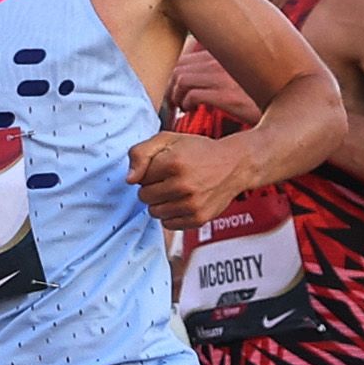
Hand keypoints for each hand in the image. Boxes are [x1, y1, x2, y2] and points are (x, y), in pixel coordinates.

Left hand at [123, 128, 247, 233]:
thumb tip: (129, 180)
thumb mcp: (168, 139)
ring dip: (160, 202)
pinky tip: (182, 202)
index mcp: (173, 162)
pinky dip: (171, 215)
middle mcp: (183, 185)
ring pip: (154, 212)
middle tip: (168, 178)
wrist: (235, 165)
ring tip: (175, 190)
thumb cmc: (199, 151)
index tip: (163, 166)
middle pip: (144, 197)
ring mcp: (192, 204)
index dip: (149, 171)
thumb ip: (141, 152)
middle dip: (152, 187)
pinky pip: (168, 224)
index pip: (139, 178)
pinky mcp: (198, 219)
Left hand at [163, 38, 255, 127]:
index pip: (185, 54)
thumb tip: (193, 73)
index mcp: (225, 51)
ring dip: (177, 95)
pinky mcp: (229, 97)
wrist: (293, 107)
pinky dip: (186, 103)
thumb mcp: (242, 70)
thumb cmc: (264, 90)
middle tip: (175, 99)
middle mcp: (224, 60)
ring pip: (181, 80)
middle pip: (179, 66)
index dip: (175, 72)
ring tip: (183, 106)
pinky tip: (191, 110)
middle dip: (171, 85)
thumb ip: (220, 65)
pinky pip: (193, 95)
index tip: (176, 87)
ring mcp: (226, 77)